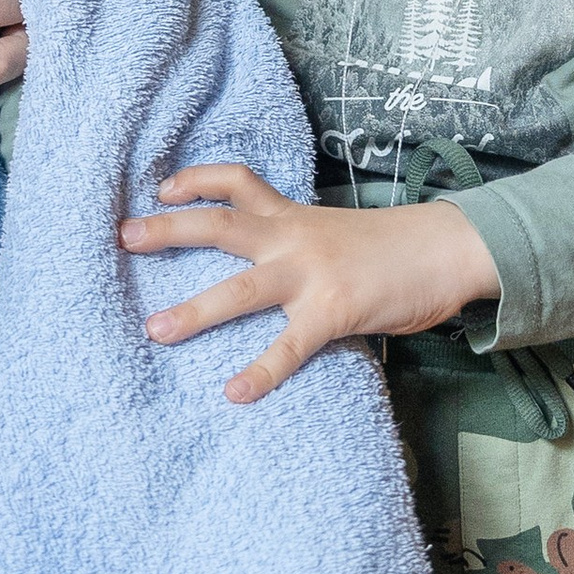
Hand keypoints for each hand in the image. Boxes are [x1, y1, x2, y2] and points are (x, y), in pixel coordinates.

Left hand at [120, 165, 498, 403]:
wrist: (450, 249)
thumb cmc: (396, 246)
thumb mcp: (337, 231)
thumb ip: (299, 243)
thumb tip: (268, 263)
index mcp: (294, 216)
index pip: (237, 181)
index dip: (195, 180)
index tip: (161, 187)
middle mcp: (294, 237)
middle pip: (219, 225)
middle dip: (167, 231)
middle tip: (123, 237)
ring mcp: (312, 274)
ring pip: (240, 288)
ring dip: (194, 311)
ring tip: (155, 331)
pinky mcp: (334, 311)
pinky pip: (289, 346)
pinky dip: (260, 371)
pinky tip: (235, 393)